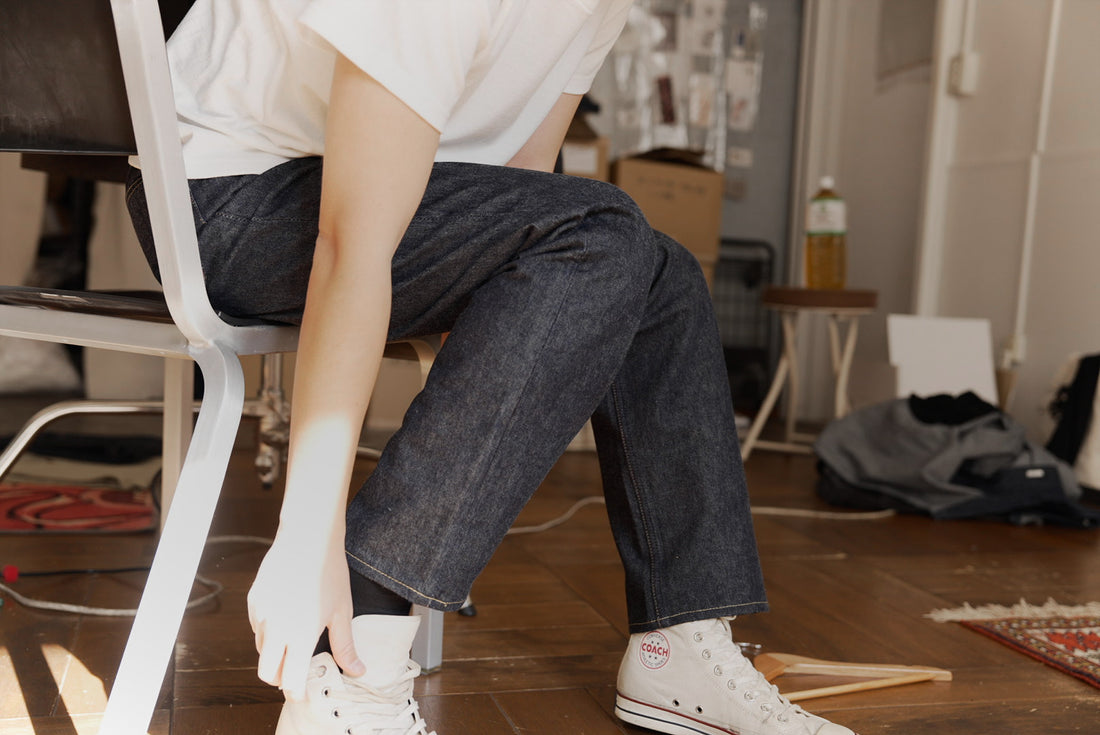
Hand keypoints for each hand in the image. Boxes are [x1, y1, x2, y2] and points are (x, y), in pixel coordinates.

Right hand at [247, 524, 364, 698]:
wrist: (308, 537)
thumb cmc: (329, 572)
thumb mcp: (342, 612)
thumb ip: (346, 646)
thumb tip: (358, 671)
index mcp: (300, 635)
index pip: (290, 679)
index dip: (296, 691)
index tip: (302, 693)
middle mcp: (276, 628)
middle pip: (267, 672)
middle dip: (280, 678)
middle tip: (295, 673)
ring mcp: (262, 613)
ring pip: (261, 648)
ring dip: (274, 653)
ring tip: (294, 640)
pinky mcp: (254, 599)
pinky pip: (258, 625)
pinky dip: (268, 630)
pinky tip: (286, 616)